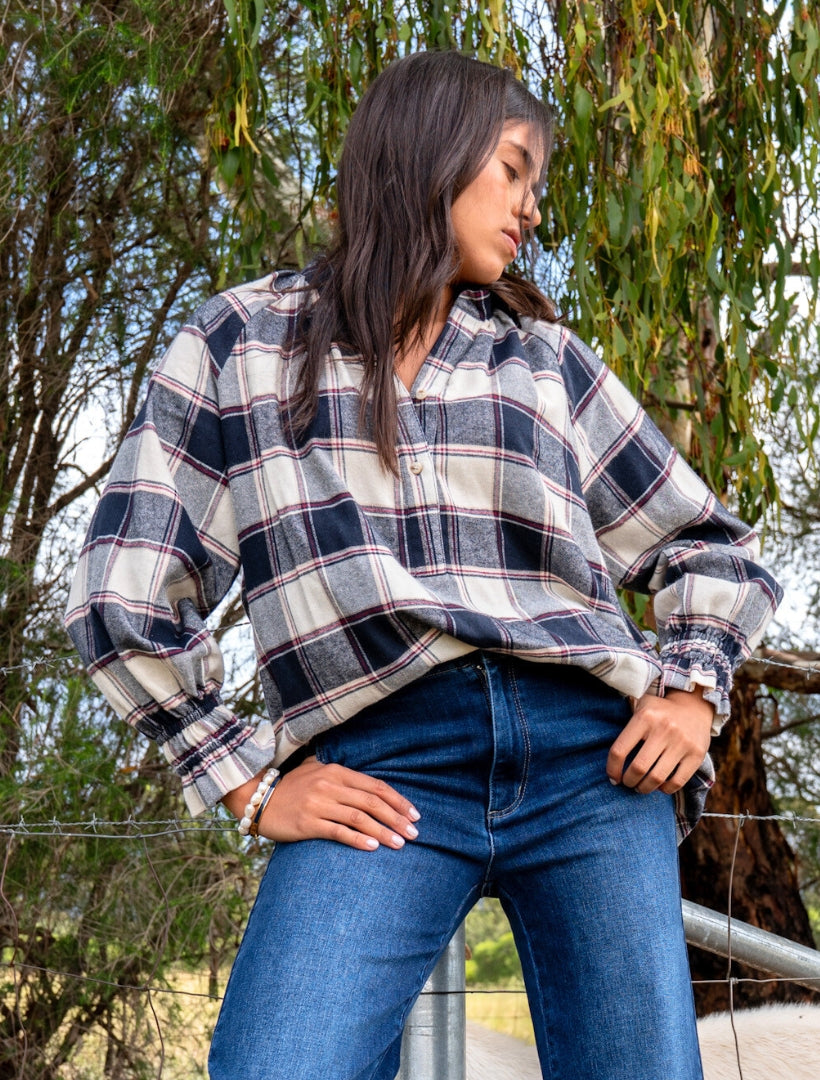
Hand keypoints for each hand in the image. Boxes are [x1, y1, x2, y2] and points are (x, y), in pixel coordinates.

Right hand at [223, 757, 420, 850]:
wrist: (259, 799)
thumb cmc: (292, 786)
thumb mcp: (316, 769)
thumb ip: (341, 773)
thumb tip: (369, 784)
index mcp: (336, 771)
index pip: (375, 786)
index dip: (398, 801)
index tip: (415, 814)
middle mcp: (330, 786)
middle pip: (372, 803)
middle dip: (397, 818)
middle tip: (415, 833)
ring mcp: (319, 804)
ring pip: (360, 818)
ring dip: (383, 832)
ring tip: (400, 843)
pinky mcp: (308, 823)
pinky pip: (338, 832)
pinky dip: (358, 839)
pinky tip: (373, 847)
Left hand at [606, 687, 714, 794]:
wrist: (695, 706)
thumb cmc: (659, 710)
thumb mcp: (640, 704)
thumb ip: (624, 720)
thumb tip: (600, 744)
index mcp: (645, 717)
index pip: (619, 749)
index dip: (612, 768)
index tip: (612, 777)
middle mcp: (664, 729)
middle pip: (638, 768)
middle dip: (629, 781)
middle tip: (627, 783)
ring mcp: (682, 742)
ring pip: (657, 778)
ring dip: (644, 788)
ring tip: (640, 787)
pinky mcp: (697, 754)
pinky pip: (677, 782)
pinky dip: (665, 789)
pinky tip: (659, 786)